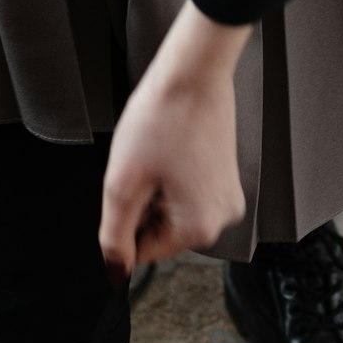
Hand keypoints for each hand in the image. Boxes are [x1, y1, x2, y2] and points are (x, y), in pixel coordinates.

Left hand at [99, 0, 251, 271]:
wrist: (194, 71)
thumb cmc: (164, 117)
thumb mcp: (123, 184)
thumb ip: (114, 235)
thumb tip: (115, 271)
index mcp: (201, 227)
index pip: (146, 252)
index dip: (124, 222)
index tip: (126, 189)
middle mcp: (223, 217)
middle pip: (161, 231)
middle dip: (142, 203)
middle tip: (142, 166)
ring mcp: (228, 195)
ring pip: (171, 210)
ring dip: (154, 188)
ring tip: (157, 153)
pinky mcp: (225, 176)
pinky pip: (187, 191)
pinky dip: (169, 176)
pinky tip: (168, 148)